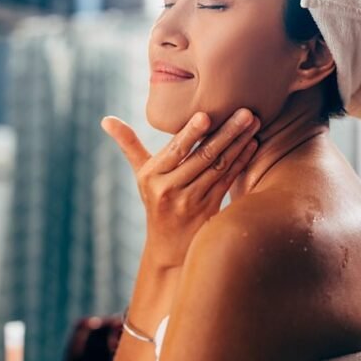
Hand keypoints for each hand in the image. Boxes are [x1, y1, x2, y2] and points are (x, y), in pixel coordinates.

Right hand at [100, 108, 260, 268]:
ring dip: (239, 143)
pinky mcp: (209, 210)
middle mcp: (169, 189)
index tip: (206, 115)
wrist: (169, 247)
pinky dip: (241, 161)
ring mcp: (190, 202)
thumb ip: (129, 145)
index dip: (191, 133)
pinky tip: (252, 144)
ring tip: (254, 122)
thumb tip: (106, 120)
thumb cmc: (156, 201)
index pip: (176, 150)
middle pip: (203, 156)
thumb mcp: (141, 175)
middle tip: (246, 113)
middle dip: (227, 133)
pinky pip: (227, 180)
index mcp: (152, 176)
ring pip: (219, 167)